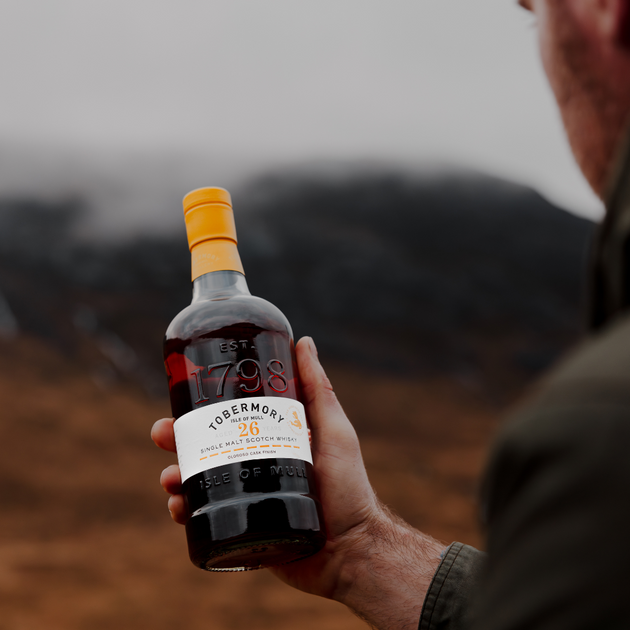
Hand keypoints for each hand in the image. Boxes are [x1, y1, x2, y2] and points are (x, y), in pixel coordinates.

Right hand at [151, 337, 445, 629]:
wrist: (351, 550)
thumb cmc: (349, 488)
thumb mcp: (334, 431)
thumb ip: (319, 389)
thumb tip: (303, 341)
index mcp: (272, 439)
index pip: (230, 417)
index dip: (202, 408)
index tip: (181, 397)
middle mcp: (256, 464)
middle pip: (207, 446)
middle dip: (178, 440)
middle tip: (162, 435)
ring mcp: (247, 497)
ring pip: (199, 481)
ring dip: (176, 475)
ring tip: (171, 479)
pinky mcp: (241, 527)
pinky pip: (205, 517)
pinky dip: (185, 511)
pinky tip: (179, 509)